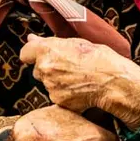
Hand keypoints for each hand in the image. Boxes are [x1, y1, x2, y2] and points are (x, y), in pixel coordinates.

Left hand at [19, 35, 139, 127]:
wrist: (114, 82)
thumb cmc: (100, 59)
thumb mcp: (77, 43)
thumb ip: (51, 42)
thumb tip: (32, 40)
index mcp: (46, 50)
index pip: (25, 53)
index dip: (33, 54)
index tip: (41, 55)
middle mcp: (44, 69)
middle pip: (37, 69)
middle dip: (48, 68)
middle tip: (69, 66)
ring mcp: (50, 87)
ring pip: (47, 83)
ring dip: (57, 81)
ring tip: (78, 78)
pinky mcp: (58, 100)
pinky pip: (57, 95)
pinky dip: (65, 94)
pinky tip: (79, 89)